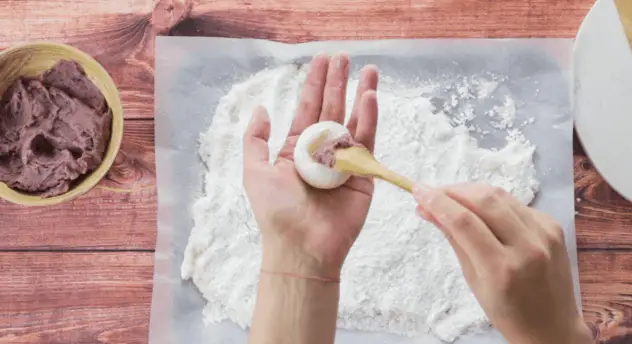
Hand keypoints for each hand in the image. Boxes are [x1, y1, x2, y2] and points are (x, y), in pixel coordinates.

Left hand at [243, 53, 378, 278]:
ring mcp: (343, 161)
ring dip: (360, 94)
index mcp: (296, 149)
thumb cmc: (275, 212)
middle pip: (332, 108)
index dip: (313, 83)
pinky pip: (367, 142)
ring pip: (354, 121)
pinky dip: (370, 119)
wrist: (302, 247)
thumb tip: (262, 109)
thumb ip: (255, 139)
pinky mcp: (363, 174)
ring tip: (368, 69)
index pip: (307, 108)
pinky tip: (370, 97)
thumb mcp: (254, 170)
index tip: (321, 60)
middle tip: (343, 57)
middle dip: (337, 82)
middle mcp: (321, 151)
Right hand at [414, 183, 592, 343]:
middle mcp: (527, 247)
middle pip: (484, 200)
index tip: (418, 191)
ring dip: (472, 191)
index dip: (438, 202)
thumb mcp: (473, 280)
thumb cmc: (507, 312)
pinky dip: (495, 203)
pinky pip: (517, 205)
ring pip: (502, 196)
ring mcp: (544, 235)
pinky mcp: (553, 227)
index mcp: (502, 269)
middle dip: (454, 191)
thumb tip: (427, 210)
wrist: (553, 328)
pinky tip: (484, 213)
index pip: (463, 222)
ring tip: (453, 197)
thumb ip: (454, 239)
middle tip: (433, 193)